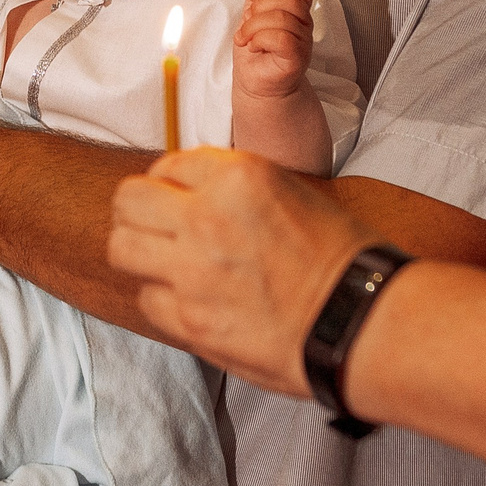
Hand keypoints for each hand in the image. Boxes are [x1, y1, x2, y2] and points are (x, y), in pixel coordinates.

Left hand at [107, 149, 372, 396]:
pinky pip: (147, 299)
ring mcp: (193, 270)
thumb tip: (195, 192)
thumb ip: (236, 189)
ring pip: (122, 246)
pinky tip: (191, 301)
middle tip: (160, 227)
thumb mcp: (293, 192)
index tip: (182, 197)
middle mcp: (208, 216)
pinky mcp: (189, 318)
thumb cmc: (343, 260)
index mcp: (240, 176)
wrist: (363, 321)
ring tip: (166, 262)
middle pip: (129, 198)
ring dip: (140, 251)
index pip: (169, 163)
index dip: (173, 182)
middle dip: (141, 210)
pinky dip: (163, 300)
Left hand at [231, 0, 314, 101]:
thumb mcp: (250, 19)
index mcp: (296, 13)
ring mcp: (303, 42)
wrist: (257, 86)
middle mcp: (303, 26)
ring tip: (246, 38)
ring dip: (254, 26)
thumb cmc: (256, 54)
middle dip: (261, 7)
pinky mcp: (296, 58)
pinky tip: (254, 46)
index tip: (258, 5)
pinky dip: (260, 39)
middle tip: (248, 23)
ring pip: (281, 17)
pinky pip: (281, 37)